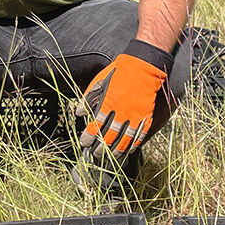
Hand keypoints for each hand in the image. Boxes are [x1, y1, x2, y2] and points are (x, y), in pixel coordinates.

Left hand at [76, 40, 171, 159]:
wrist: (143, 67)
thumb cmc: (119, 73)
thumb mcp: (99, 82)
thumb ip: (88, 99)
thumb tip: (78, 113)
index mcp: (108, 104)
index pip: (95, 126)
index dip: (88, 137)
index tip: (84, 143)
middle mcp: (121, 113)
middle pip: (108, 137)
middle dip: (100, 148)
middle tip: (95, 154)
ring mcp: (134, 117)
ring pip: (124, 140)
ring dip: (115, 151)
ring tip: (109, 157)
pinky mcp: (145, 117)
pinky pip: (139, 136)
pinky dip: (133, 145)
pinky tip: (128, 151)